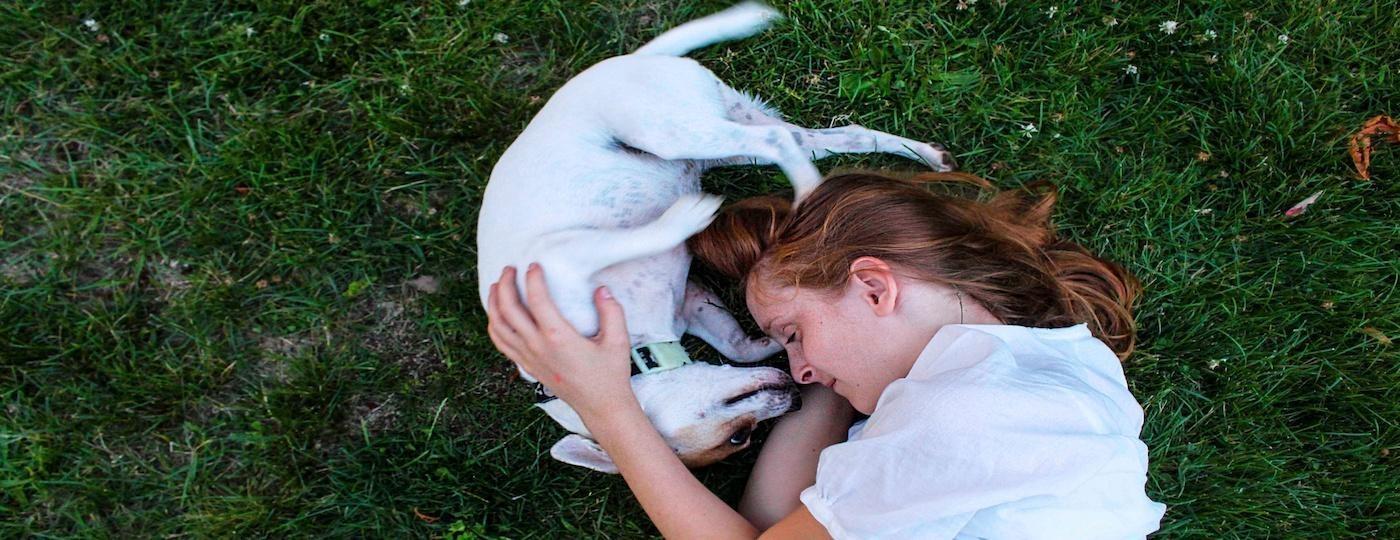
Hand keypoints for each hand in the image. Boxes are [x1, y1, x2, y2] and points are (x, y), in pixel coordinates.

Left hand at [485, 264, 636, 419]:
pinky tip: (496, 315)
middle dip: (505, 284)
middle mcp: (538, 346)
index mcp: (558, 337)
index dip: (532, 279)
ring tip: (497, 286)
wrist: (601, 407)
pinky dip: (494, 325)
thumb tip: (601, 289)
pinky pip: (501, 343)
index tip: (534, 265)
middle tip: (510, 269)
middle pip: (508, 309)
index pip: (536, 300)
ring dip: (494, 303)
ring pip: (498, 326)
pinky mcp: (527, 367)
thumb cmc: (610, 374)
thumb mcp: (618, 341)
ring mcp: (529, 358)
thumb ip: (611, 312)